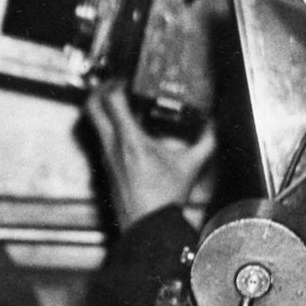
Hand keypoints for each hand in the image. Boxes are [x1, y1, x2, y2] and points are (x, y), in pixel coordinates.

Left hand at [83, 80, 216, 231]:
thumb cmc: (164, 200)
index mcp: (130, 140)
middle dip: (99, 89)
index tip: (126, 78)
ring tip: (120, 103)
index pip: (111, 99)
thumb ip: (206, 142)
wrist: (148, 227)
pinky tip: (126, 129)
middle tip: (114, 84)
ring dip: (102, 108)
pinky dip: (108, 127)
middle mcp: (111, 146)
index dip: (116, 82)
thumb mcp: (190, 166)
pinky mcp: (105, 167)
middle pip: (90, 106)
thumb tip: (215, 126)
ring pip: (93, 123)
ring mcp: (105, 157)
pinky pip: (101, 139)